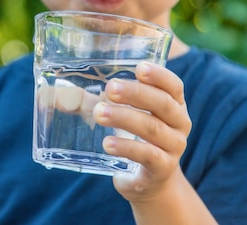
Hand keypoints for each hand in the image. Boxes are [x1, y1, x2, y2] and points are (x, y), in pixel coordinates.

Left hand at [92, 61, 191, 202]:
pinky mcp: (163, 168)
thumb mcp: (133, 113)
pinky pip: (147, 155)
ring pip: (152, 128)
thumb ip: (113, 97)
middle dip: (135, 93)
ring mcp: (174, 147)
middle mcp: (180, 124)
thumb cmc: (138, 136)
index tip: (139, 67)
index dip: (159, 75)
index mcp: (175, 104)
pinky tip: (107, 143)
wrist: (151, 180)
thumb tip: (66, 85)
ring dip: (124, 118)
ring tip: (99, 113)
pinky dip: (126, 147)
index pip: (174, 85)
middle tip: (110, 88)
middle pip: (163, 104)